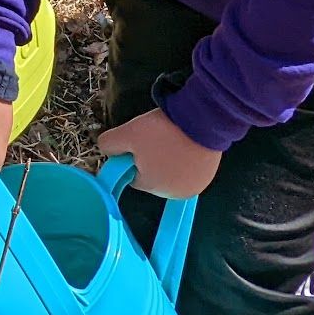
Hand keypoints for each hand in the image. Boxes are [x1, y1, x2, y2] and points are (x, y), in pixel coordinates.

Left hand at [97, 108, 220, 198]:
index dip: (133, 157)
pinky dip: (185, 159)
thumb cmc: (163, 130)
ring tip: (173, 139)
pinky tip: (186, 144)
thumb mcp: (127, 133)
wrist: (203, 120)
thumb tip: (105, 150)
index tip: (140, 142)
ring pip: (171, 173)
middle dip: (151, 159)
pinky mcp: (208, 177)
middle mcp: (174, 194)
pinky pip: (188, 169)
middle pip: (153, 176)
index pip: (132, 175)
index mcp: (152, 187)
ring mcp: (194, 186)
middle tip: (157, 138)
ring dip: (169, 159)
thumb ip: (109, 144)